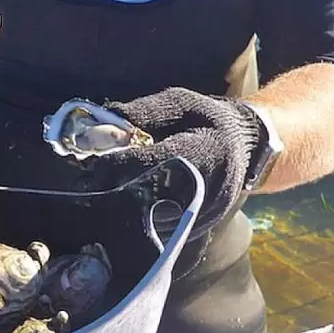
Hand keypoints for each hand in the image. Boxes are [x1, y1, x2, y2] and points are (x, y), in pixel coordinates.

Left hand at [99, 87, 264, 237]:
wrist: (248, 148)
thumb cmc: (208, 118)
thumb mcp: (180, 102)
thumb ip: (146, 111)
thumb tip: (108, 117)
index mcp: (201, 152)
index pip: (151, 163)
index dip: (117, 164)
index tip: (91, 161)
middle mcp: (204, 189)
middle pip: (147, 197)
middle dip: (113, 190)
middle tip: (85, 183)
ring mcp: (201, 214)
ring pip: (151, 220)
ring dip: (120, 208)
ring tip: (96, 194)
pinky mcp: (196, 230)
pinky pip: (160, 230)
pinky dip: (135, 219)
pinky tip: (116, 207)